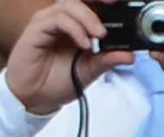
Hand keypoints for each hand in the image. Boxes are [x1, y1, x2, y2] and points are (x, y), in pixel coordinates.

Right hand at [5, 0, 133, 113]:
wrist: (33, 99)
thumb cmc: (55, 83)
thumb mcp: (88, 72)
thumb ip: (107, 60)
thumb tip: (130, 55)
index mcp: (74, 24)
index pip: (91, 4)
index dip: (105, 2)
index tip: (123, 6)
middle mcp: (61, 18)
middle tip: (115, 5)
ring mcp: (48, 21)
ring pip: (72, 4)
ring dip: (89, 18)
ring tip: (100, 37)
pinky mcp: (37, 28)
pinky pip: (59, 19)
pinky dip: (75, 28)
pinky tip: (85, 44)